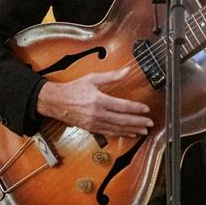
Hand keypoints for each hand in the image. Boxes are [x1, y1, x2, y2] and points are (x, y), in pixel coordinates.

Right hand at [38, 69, 152, 137]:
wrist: (56, 102)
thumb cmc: (74, 89)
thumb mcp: (92, 78)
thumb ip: (111, 76)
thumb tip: (127, 71)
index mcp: (99, 100)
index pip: (122, 106)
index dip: (136, 108)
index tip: (146, 109)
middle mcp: (97, 114)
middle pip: (122, 120)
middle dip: (138, 122)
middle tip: (149, 124)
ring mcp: (94, 123)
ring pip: (117, 129)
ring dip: (132, 130)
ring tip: (143, 131)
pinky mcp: (91, 129)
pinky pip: (109, 133)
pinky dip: (121, 134)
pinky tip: (129, 134)